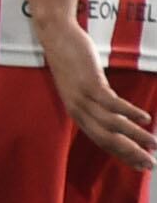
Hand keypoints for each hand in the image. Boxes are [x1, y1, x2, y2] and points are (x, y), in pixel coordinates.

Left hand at [40, 23, 156, 167]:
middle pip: (106, 139)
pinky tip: (145, 119)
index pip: (100, 140)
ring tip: (154, 143)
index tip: (138, 166)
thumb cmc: (72, 60)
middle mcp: (78, 109)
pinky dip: (130, 113)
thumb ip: (98, 101)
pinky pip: (112, 104)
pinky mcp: (89, 84)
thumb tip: (118, 114)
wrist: (56, 36)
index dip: (120, 154)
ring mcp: (82, 97)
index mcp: (77, 112)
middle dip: (129, 153)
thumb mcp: (84, 86)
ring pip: (111, 125)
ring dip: (134, 136)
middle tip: (150, 164)